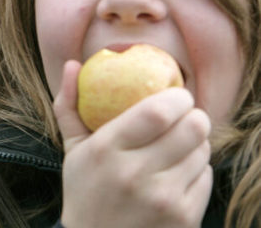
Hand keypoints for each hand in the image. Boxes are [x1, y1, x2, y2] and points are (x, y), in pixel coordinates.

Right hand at [54, 60, 212, 227]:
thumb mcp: (72, 149)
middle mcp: (135, 174)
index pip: (157, 112)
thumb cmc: (85, 190)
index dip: (177, 98)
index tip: (176, 95)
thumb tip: (73, 63)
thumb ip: (69, 105)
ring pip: (203, 152)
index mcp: (105, 150)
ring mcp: (162, 198)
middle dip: (196, 116)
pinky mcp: (183, 217)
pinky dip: (197, 170)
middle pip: (192, 128)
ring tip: (178, 147)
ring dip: (196, 144)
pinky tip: (178, 174)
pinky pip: (206, 177)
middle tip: (187, 116)